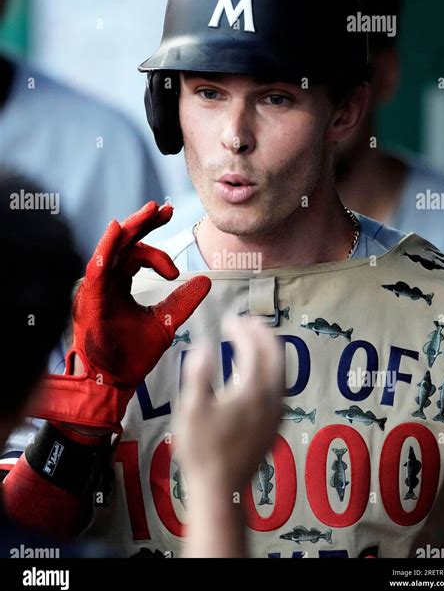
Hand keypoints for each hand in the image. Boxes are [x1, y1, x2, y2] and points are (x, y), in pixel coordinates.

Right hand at [70, 201, 210, 387]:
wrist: (113, 381)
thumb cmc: (132, 355)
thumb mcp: (166, 322)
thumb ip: (183, 300)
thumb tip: (207, 280)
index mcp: (122, 284)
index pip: (137, 255)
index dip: (157, 250)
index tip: (177, 270)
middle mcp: (108, 281)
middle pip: (125, 243)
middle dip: (145, 223)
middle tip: (166, 208)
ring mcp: (98, 288)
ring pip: (113, 248)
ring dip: (131, 228)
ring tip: (152, 211)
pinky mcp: (90, 297)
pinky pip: (97, 267)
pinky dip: (106, 248)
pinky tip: (118, 230)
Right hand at [174, 316, 284, 495]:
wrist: (221, 489)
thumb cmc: (202, 449)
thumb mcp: (191, 409)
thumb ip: (198, 374)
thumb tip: (203, 345)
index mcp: (252, 390)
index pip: (253, 348)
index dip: (242, 329)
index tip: (228, 320)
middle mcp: (271, 398)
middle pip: (275, 354)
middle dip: (262, 333)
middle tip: (247, 321)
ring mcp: (276, 412)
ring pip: (281, 370)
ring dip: (268, 350)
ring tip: (253, 339)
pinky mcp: (275, 424)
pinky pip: (279, 386)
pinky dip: (270, 369)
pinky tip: (255, 372)